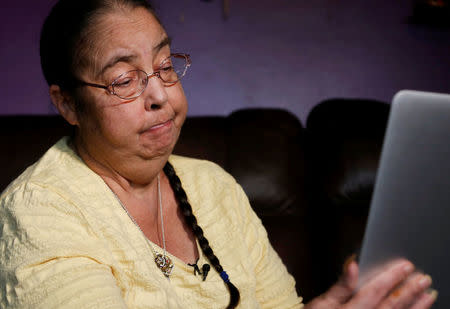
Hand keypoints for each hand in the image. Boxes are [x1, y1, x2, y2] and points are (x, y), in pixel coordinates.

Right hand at [305, 258, 436, 308]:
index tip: (406, 265)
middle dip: (409, 291)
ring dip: (415, 306)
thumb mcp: (323, 302)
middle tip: (424, 279)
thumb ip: (341, 285)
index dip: (392, 277)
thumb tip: (353, 264)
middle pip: (391, 305)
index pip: (376, 290)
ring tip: (428, 295)